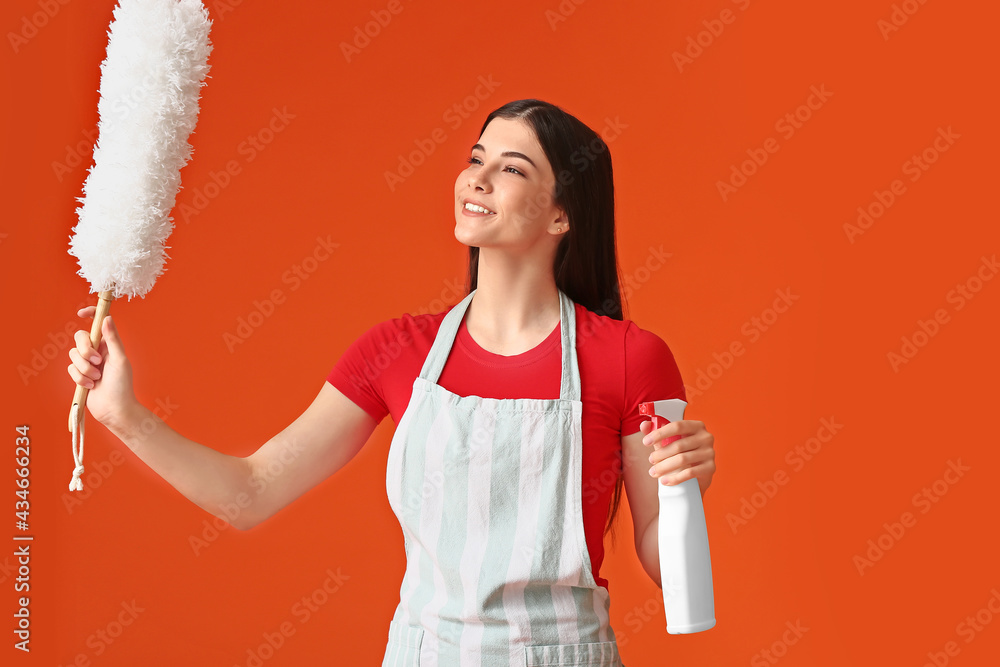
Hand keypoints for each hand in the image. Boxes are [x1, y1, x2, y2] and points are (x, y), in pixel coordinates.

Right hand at [67, 306, 136, 427]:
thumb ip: (112, 339)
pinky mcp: (79, 375)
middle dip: (85, 350)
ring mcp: (87, 363)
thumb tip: (107, 318)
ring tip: (97, 378)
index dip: (90, 315)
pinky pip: (71, 369)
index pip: (98, 324)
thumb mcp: (119, 360)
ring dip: (84, 368)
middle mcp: (97, 351)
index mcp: (109, 345)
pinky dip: (80, 378)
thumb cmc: (122, 385)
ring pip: (73, 354)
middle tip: (97, 362)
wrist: (114, 409)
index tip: (81, 313)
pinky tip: (91, 386)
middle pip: (79, 338)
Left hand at [640, 418, 715, 495]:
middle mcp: (706, 437)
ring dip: (664, 467)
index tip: (645, 442)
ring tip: (654, 472)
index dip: (659, 433)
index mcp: (696, 426)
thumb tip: (644, 425)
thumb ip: (656, 432)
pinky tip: (665, 481)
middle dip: (660, 454)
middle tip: (650, 460)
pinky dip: (675, 478)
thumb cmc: (682, 453)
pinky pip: (690, 473)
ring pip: (683, 459)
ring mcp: (710, 452)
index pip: (677, 426)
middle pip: (678, 445)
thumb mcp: (669, 441)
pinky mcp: (710, 468)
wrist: (697, 474)